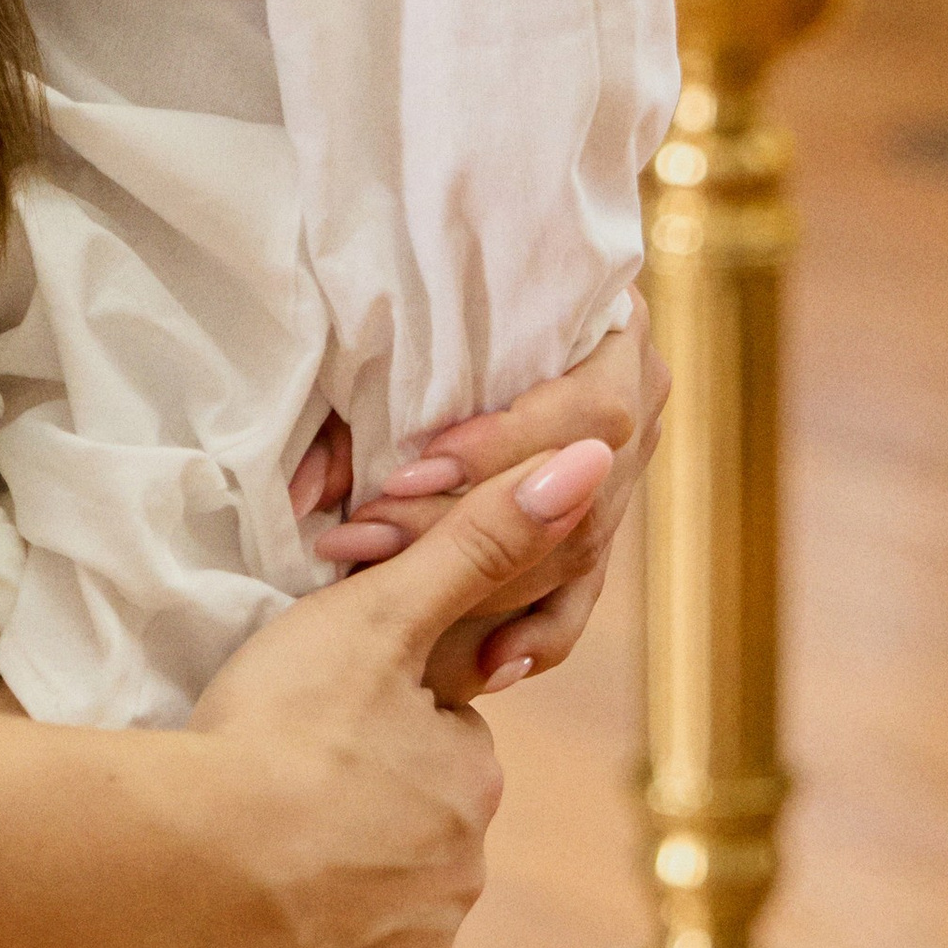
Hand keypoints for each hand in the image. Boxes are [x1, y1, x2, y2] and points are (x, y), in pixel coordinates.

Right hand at [178, 442, 613, 947]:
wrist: (187, 868)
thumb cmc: (275, 727)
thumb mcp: (374, 613)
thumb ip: (478, 540)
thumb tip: (594, 461)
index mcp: (471, 778)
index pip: (436, 741)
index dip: (371, 723)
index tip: (310, 721)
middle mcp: (462, 876)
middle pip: (412, 826)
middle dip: (360, 806)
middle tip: (277, 778)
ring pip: (381, 902)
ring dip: (335, 879)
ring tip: (258, 846)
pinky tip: (261, 919)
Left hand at [309, 298, 667, 692]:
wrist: (469, 281)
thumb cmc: (418, 306)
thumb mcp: (388, 343)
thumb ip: (354, 413)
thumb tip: (311, 495)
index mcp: (614, 333)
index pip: (591, 408)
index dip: (507, 445)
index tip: (414, 468)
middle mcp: (637, 402)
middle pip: (582, 492)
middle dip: (467, 524)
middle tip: (366, 539)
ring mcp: (622, 471)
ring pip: (577, 551)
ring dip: (483, 585)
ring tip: (388, 596)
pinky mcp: (596, 528)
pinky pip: (579, 596)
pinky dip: (533, 634)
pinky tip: (487, 666)